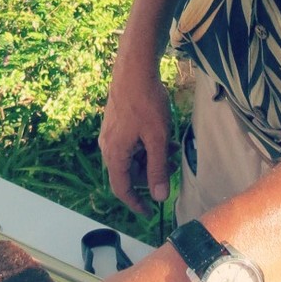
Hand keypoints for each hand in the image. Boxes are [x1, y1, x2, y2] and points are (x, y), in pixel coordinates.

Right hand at [99, 66, 172, 214]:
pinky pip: (131, 144)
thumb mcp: (157, 138)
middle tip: (172, 168)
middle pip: (128, 173)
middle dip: (151, 174)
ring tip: (172, 148)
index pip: (122, 189)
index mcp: (114, 154)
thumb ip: (158, 169)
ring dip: (152, 158)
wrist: (134, 69)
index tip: (150, 212)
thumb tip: (160, 196)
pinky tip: (163, 136)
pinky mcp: (117, 123)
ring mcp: (111, 134)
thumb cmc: (146, 103)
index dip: (136, 203)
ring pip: (132, 157)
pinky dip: (147, 145)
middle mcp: (108, 146)